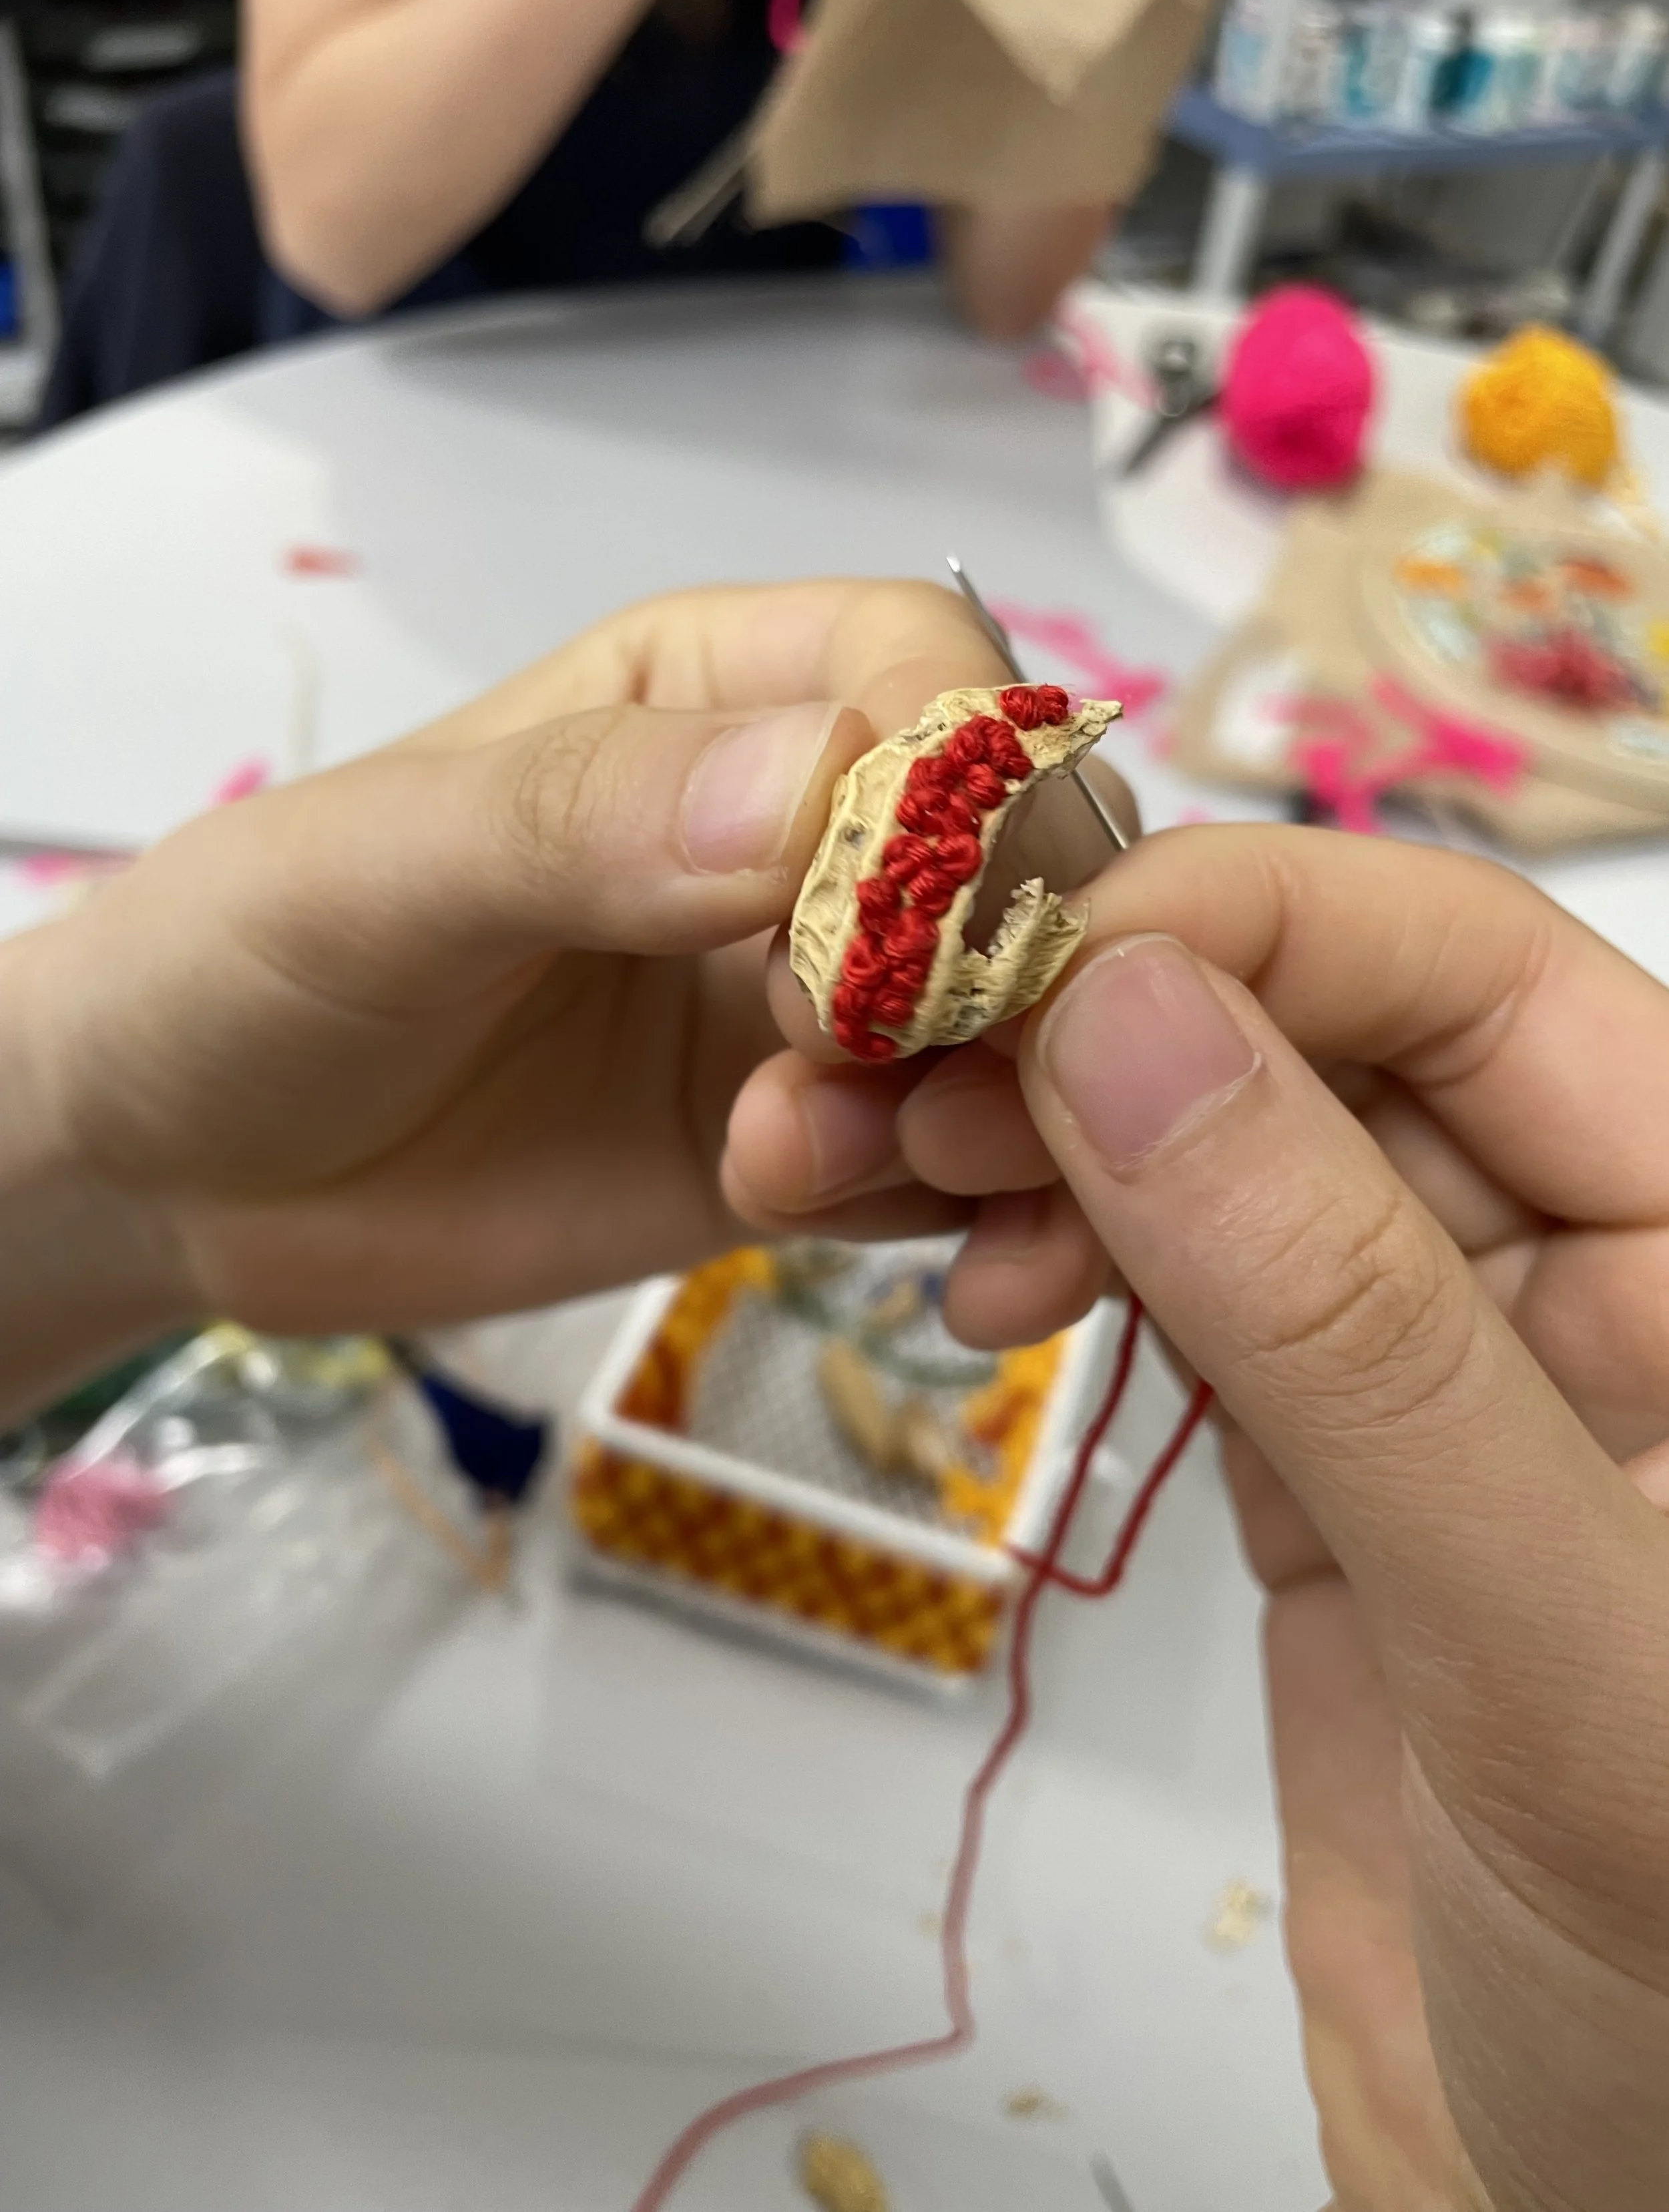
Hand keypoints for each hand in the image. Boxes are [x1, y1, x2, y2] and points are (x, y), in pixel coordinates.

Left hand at [0, 580, 1002, 1418]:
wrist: (187, 1178)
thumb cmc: (247, 965)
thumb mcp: (379, 868)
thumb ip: (583, 817)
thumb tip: (826, 789)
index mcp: (711, 698)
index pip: (926, 674)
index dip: (960, 786)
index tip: (880, 932)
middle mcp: (800, 843)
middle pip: (1024, 858)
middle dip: (1008, 976)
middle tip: (879, 1092)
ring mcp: (817, 1012)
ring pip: (1024, 1033)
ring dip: (1003, 1120)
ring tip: (818, 1184)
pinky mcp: (814, 1158)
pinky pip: (967, 1174)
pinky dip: (995, 1222)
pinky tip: (944, 1284)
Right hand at [725, 827, 1668, 2211]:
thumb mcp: (1551, 1647)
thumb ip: (1349, 1326)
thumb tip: (1125, 1023)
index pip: (1466, 974)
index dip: (1229, 925)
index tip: (997, 962)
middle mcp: (1591, 1268)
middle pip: (1312, 1041)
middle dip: (1076, 1030)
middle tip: (856, 1066)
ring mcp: (1441, 1369)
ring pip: (1216, 1158)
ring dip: (1025, 1134)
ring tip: (847, 1165)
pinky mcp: (1324, 1471)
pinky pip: (1174, 1291)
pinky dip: (1051, 1255)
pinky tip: (966, 1279)